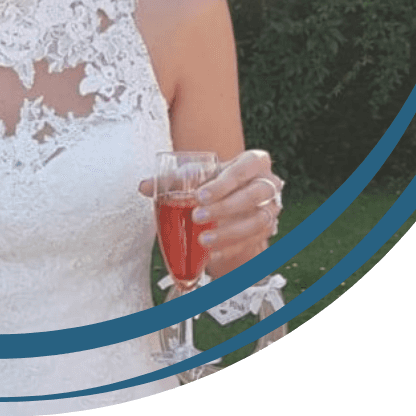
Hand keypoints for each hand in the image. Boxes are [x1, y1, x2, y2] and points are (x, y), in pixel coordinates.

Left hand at [140, 150, 283, 278]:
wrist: (233, 201)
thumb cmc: (214, 181)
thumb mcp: (198, 176)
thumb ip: (172, 179)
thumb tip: (144, 186)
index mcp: (254, 162)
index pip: (242, 169)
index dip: (222, 183)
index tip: (198, 196)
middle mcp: (268, 183)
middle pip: (253, 195)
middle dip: (224, 208)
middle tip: (197, 216)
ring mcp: (271, 209)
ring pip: (257, 221)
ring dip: (229, 232)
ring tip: (203, 240)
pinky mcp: (267, 232)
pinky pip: (254, 243)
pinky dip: (232, 248)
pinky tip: (212, 254)